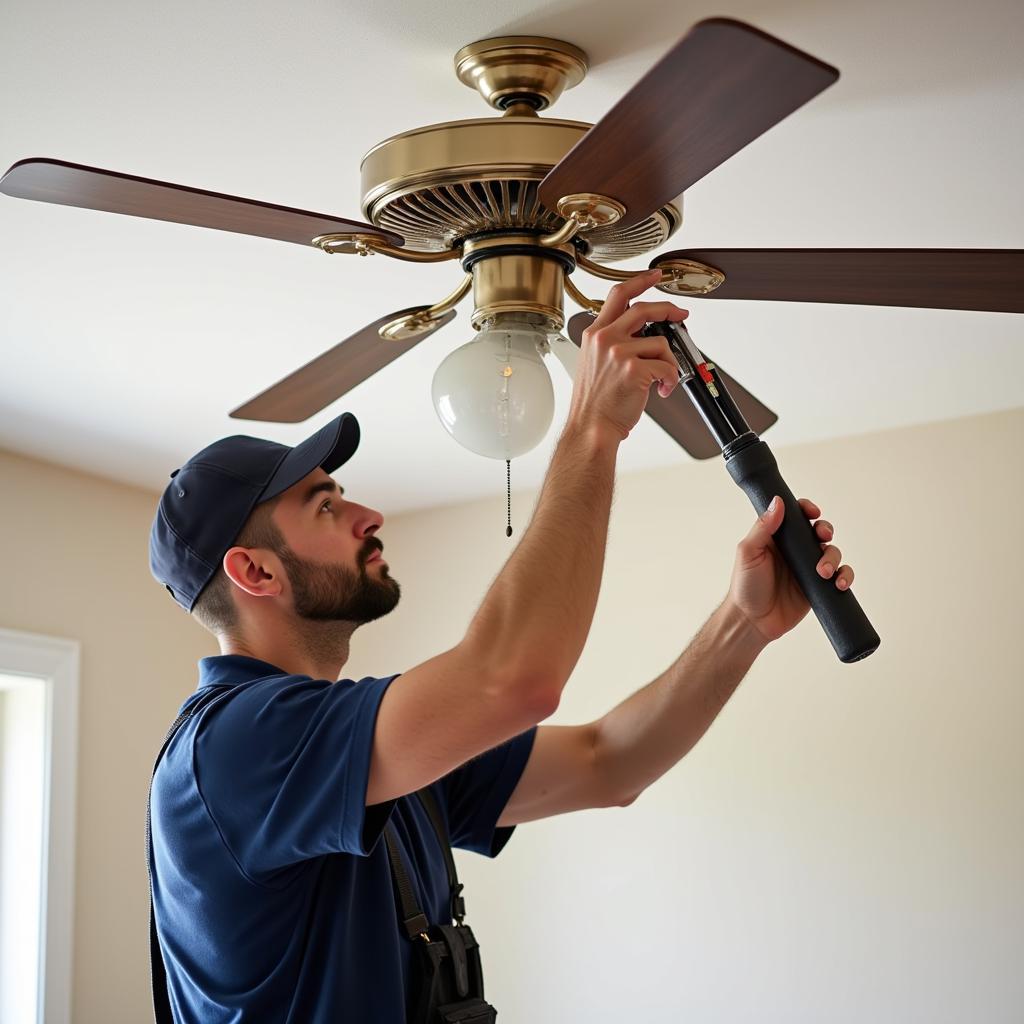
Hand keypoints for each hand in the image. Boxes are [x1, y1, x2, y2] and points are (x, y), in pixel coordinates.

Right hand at [567, 269, 688, 442]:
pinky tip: (662, 390)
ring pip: (660, 342)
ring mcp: (619, 352)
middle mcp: (605, 338)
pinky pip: (666, 366)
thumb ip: (612, 343)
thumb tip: (643, 335)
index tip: (655, 275)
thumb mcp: (594, 363)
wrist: (591, 428)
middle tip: (680, 316)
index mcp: (595, 334)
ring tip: (663, 378)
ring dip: (669, 361)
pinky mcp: (634, 369)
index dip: (640, 281)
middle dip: (669, 310)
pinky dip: (670, 380)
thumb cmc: (595, 403)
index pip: (619, 294)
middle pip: (645, 308)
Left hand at [725, 496, 855, 644]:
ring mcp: (808, 568)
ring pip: (832, 552)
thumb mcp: (748, 553)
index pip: (796, 516)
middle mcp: (794, 551)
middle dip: (825, 530)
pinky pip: (840, 576)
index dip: (807, 509)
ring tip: (823, 572)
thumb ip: (762, 528)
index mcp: (777, 538)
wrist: (753, 621)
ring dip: (833, 557)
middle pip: (818, 531)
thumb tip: (778, 502)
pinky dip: (846, 576)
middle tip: (822, 537)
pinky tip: (840, 583)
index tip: (812, 512)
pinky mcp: (818, 587)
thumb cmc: (745, 586)